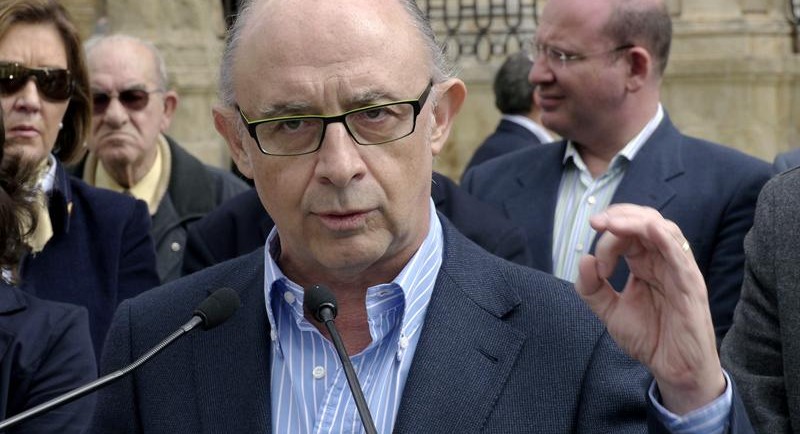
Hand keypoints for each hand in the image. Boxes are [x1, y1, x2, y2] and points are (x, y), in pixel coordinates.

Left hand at [575, 204, 724, 414]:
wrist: (673, 368)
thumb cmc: (650, 337)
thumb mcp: (610, 311)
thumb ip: (591, 288)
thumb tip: (583, 259)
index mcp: (645, 263)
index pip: (627, 235)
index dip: (606, 240)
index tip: (596, 268)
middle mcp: (663, 261)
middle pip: (645, 222)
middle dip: (619, 216)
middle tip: (596, 222)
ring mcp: (679, 270)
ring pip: (663, 230)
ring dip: (636, 221)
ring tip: (613, 223)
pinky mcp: (691, 285)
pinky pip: (681, 254)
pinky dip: (666, 238)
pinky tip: (650, 229)